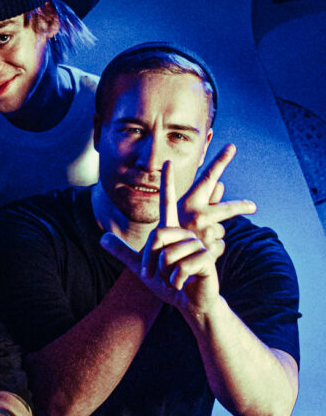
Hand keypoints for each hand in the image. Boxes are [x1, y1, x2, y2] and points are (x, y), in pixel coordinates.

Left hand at [100, 162, 220, 314]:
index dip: (168, 184)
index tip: (168, 161)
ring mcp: (198, 245)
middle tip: (158, 275)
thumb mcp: (143, 269)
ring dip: (164, 274)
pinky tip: (183, 283)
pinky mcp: (206, 259)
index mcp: (172, 233)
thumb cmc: (169, 284)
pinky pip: (180, 267)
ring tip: (174, 279)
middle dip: (150, 262)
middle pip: (156, 236)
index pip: (168, 204)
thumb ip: (124, 252)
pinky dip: (175, 281)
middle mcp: (185, 234)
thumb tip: (102, 238)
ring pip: (167, 254)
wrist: (190, 302)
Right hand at [177, 144, 255, 261]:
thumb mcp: (182, 216)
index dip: (220, 161)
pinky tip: (199, 255)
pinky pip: (220, 246)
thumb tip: (222, 184)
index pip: (208, 178)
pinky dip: (212, 250)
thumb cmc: (171, 236)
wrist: (162, 268)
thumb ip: (205, 200)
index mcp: (190, 203)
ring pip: (222, 230)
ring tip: (197, 243)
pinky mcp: (210, 250)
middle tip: (252, 206)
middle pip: (228, 209)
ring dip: (214, 236)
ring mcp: (204, 233)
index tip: (232, 147)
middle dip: (242, 206)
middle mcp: (198, 215)